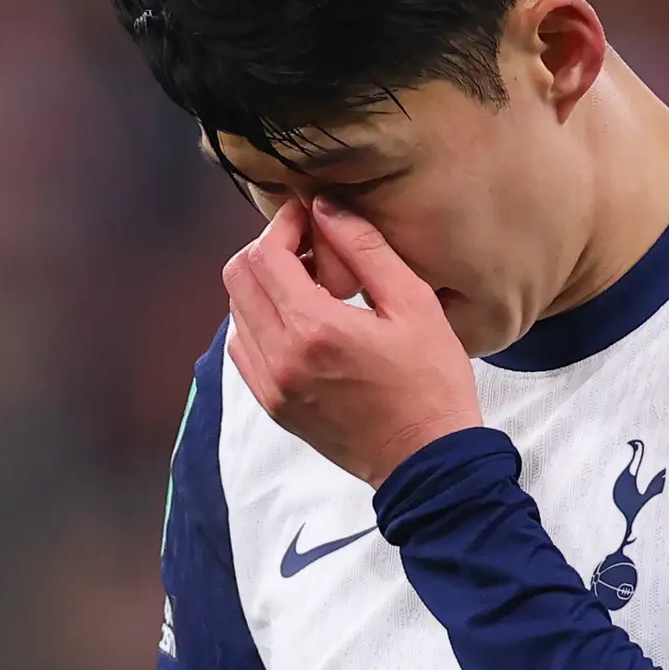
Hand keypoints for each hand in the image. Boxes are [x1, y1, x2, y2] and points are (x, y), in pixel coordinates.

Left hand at [221, 197, 482, 488]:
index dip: (283, 223)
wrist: (427, 462)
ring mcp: (271, 387)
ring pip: (236, 313)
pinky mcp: (274, 407)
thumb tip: (324, 207)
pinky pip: (243, 350)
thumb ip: (365, 249)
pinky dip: (259, 324)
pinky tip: (299, 322)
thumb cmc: (432, 382)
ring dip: (262, 288)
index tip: (310, 217)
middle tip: (308, 247)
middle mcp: (280, 358)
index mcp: (314, 329)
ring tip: (308, 286)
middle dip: (268, 251)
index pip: (264, 255)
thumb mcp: (413, 304)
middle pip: (238, 279)